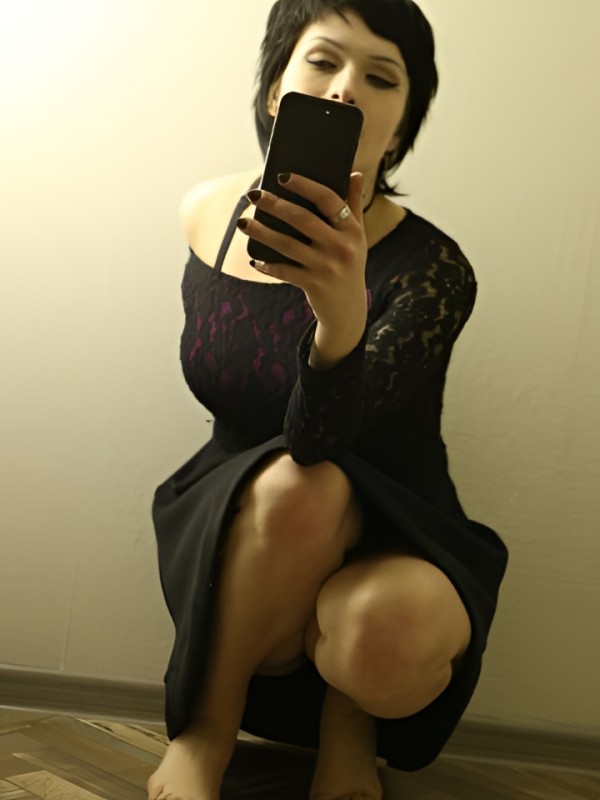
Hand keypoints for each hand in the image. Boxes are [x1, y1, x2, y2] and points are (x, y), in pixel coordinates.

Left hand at [238, 172, 367, 368]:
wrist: (348, 309)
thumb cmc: (350, 264)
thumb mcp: (357, 236)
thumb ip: (354, 205)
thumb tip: (355, 173)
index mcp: (352, 230)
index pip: (328, 199)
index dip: (305, 185)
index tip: (282, 176)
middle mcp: (341, 247)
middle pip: (302, 219)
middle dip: (274, 205)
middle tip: (252, 195)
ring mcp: (327, 267)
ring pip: (287, 244)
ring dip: (261, 232)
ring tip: (243, 223)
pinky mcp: (313, 285)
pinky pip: (284, 271)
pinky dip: (267, 265)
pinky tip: (254, 259)